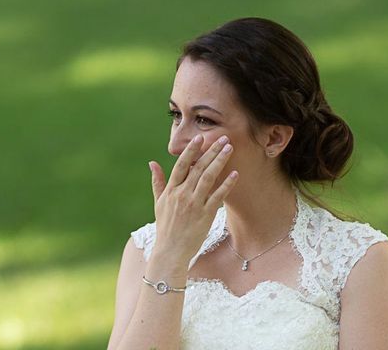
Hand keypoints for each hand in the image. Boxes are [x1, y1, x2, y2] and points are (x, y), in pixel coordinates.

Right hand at [148, 134, 237, 263]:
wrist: (170, 251)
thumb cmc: (165, 227)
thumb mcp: (159, 203)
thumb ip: (157, 181)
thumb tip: (152, 163)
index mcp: (171, 190)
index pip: (181, 165)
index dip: (190, 150)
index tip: (199, 137)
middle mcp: (182, 195)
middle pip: (198, 167)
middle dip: (211, 151)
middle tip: (222, 137)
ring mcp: (194, 204)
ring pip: (209, 177)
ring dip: (220, 161)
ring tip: (229, 148)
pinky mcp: (206, 215)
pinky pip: (218, 196)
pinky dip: (227, 184)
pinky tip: (235, 174)